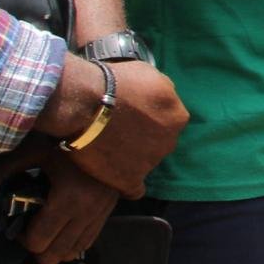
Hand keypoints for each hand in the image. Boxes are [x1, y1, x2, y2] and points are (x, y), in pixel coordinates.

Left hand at [0, 145, 120, 263]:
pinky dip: (73, 242)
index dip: (23, 238)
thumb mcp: (25, 154)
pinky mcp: (109, 210)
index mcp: (67, 197)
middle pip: (56, 253)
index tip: (19, 222)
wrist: (102, 127)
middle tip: (30, 229)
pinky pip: (89, 241)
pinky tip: (63, 229)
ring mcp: (101, 212)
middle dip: (38, 248)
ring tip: (46, 230)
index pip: (39, 241)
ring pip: (74, 250)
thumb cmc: (59, 139)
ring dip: (56, 247)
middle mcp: (88, 210)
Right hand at [43, 58, 186, 196]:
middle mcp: (169, 142)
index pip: (169, 120)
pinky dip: (126, 183)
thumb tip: (163, 101)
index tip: (132, 115)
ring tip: (107, 147)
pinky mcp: (130, 179)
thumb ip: (163, 91)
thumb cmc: (115, 81)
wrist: (85, 101)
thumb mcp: (150, 74)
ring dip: (132, 158)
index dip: (150, 117)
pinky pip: (134, 189)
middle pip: (159, 143)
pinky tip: (115, 175)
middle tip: (118, 130)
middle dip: (143, 138)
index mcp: (177, 117)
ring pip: (146, 163)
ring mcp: (150, 163)